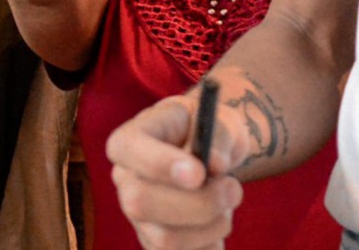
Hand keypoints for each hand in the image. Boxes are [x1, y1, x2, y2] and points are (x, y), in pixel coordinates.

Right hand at [105, 95, 248, 249]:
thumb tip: (215, 166)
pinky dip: (209, 244)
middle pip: (140, 202)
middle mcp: (124, 179)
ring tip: (227, 202)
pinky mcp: (153, 242)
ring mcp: (136, 215)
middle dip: (197, 202)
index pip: (127, 150)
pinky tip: (217, 222)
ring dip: (211, 225)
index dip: (159, 164)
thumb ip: (218, 137)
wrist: (213, 157)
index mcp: (130, 139)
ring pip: (165, 238)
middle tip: (233, 188)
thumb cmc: (210, 133)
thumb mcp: (218, 121)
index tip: (199, 173)